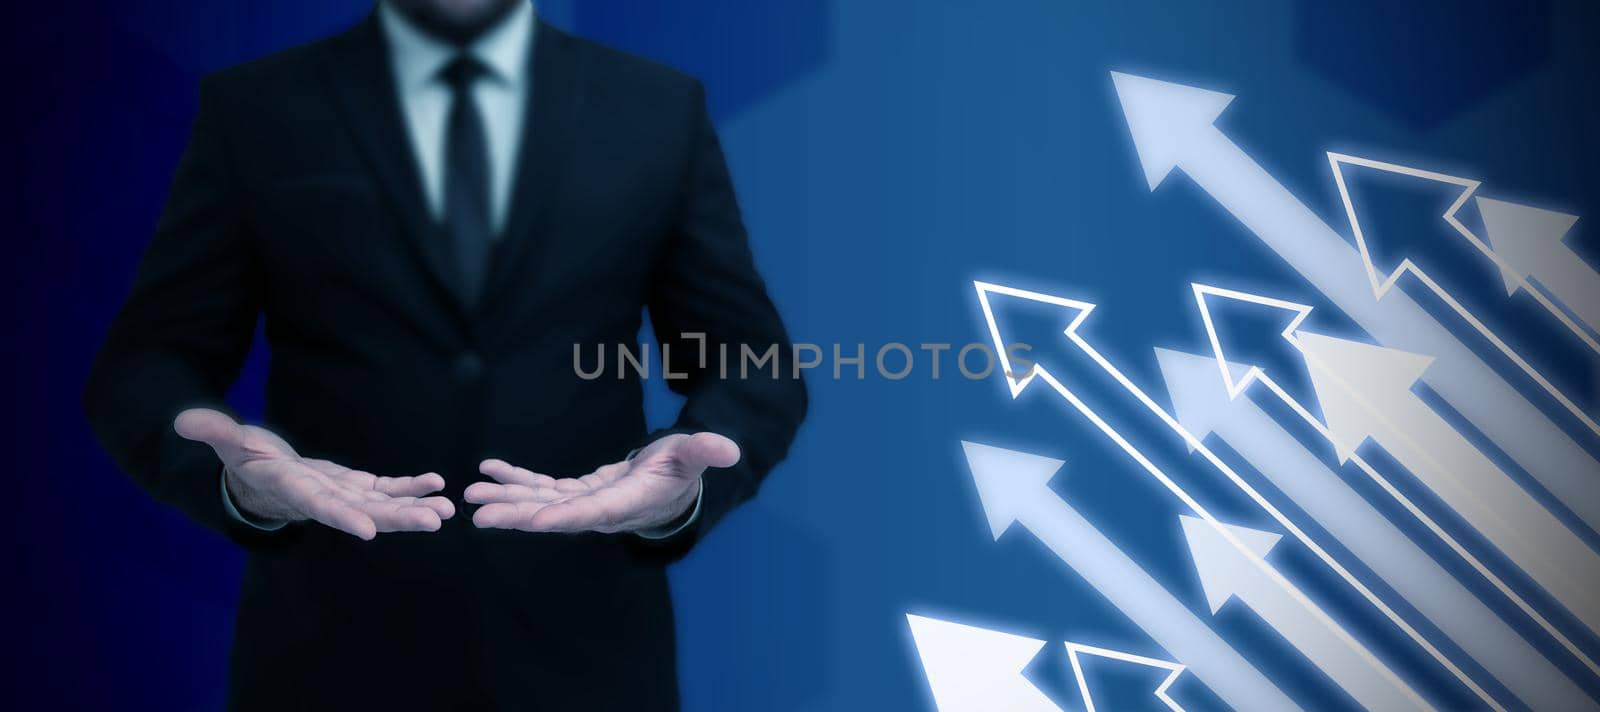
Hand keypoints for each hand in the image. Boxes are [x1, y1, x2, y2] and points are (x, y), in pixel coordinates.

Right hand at [174, 408, 454, 539]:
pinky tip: (437, 484)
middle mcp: (325, 500)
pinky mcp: (355, 486)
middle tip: (435, 521)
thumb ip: (214, 433)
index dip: (345, 518)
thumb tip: (183, 420)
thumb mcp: (228, 445)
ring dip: (415, 507)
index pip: (321, 508)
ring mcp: (344, 495)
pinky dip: (410, 488)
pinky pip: (388, 490)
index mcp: (295, 492)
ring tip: (447, 510)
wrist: (258, 477)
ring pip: (384, 506)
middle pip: (366, 513)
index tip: (370, 530)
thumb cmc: (241, 461)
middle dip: (400, 518)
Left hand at [466, 432, 738, 533]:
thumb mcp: (695, 456)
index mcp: (627, 504)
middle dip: (515, 514)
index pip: (592, 512)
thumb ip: (705, 452)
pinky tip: (487, 471)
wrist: (675, 484)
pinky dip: (515, 480)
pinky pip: (540, 488)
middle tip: (478, 514)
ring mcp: (584, 503)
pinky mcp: (575, 492)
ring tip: (470, 496)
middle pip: (553, 514)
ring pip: (539, 504)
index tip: (533, 521)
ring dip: (505, 499)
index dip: (563, 516)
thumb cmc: (685, 469)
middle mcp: (599, 510)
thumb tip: (730, 449)